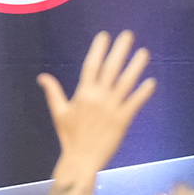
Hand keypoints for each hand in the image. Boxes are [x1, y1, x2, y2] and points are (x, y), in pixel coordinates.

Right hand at [39, 31, 155, 178]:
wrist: (81, 159)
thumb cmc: (69, 137)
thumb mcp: (59, 112)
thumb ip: (53, 92)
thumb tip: (42, 76)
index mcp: (83, 93)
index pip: (91, 65)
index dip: (98, 49)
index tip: (105, 36)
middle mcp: (98, 98)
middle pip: (111, 68)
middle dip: (120, 50)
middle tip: (128, 35)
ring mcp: (112, 108)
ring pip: (126, 82)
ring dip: (136, 66)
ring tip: (144, 52)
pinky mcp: (122, 120)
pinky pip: (135, 103)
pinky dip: (143, 92)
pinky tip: (151, 82)